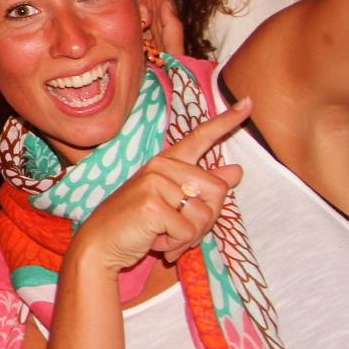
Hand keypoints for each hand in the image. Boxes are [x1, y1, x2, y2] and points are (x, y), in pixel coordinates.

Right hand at [69, 100, 249, 272]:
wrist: (100, 244)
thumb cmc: (136, 225)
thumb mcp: (171, 203)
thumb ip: (202, 187)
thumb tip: (237, 170)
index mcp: (166, 163)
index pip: (200, 137)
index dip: (226, 122)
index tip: (248, 103)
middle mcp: (161, 167)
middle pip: (218, 190)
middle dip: (206, 220)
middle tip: (180, 231)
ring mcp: (155, 183)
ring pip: (204, 215)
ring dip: (189, 237)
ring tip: (164, 236)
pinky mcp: (152, 204)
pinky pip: (187, 231)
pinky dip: (176, 244)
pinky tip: (156, 242)